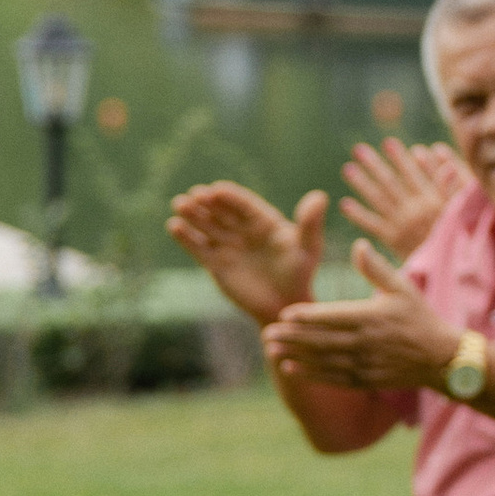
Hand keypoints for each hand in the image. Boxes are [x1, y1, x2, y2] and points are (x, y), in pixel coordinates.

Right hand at [168, 178, 326, 322]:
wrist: (285, 306)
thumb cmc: (300, 275)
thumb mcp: (308, 248)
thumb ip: (310, 223)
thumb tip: (320, 196)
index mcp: (264, 221)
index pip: (244, 204)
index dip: (230, 197)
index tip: (216, 190)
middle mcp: (244, 230)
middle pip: (222, 212)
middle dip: (207, 202)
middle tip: (194, 194)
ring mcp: (229, 246)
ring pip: (207, 226)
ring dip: (193, 214)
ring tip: (179, 204)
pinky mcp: (217, 264)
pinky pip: (199, 248)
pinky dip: (186, 238)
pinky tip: (174, 226)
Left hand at [261, 241, 459, 394]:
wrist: (441, 358)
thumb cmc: (420, 318)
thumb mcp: (403, 287)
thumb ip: (376, 268)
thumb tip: (358, 244)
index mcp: (372, 316)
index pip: (333, 316)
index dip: (307, 317)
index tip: (284, 314)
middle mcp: (365, 342)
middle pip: (321, 340)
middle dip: (292, 338)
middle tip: (266, 334)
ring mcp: (365, 363)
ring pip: (323, 360)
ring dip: (295, 356)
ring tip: (271, 350)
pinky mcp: (365, 379)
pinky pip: (332, 377)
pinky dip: (310, 374)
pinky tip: (290, 369)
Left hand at [341, 136, 467, 261]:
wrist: (455, 268)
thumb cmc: (464, 234)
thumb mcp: (465, 204)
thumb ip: (454, 177)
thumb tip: (437, 150)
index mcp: (432, 199)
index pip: (413, 173)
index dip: (400, 158)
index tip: (388, 142)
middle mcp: (414, 210)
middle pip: (390, 183)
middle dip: (374, 165)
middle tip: (358, 149)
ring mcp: (402, 225)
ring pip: (378, 200)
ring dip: (362, 184)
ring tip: (348, 169)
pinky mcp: (394, 241)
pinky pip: (374, 225)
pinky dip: (359, 215)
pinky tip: (345, 204)